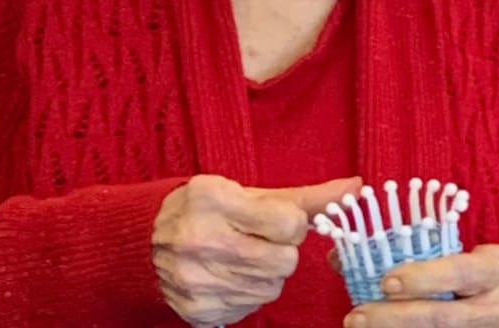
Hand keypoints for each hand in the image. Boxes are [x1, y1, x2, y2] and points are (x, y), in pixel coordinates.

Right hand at [153, 175, 360, 326]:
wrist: (143, 241)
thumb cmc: (204, 209)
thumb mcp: (247, 191)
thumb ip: (304, 196)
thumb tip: (355, 187)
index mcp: (213, 198)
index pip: (291, 223)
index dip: (290, 224)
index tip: (274, 220)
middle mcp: (200, 239)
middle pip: (285, 261)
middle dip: (280, 251)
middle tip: (257, 240)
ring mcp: (196, 279)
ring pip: (271, 288)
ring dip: (266, 274)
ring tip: (240, 257)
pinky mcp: (197, 310)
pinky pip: (250, 309)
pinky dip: (246, 293)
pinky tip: (227, 276)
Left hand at [344, 244, 498, 327]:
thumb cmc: (492, 274)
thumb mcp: (473, 253)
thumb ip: (423, 250)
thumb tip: (348, 251)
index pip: (459, 273)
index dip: (423, 278)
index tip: (386, 282)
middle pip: (444, 317)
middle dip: (395, 317)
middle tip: (357, 316)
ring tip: (360, 326)